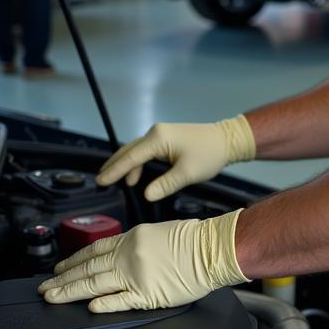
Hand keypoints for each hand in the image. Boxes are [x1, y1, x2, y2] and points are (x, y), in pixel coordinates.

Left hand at [37, 210, 247, 312]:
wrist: (215, 248)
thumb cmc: (195, 239)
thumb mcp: (159, 231)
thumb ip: (136, 243)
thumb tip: (118, 255)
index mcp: (133, 238)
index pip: (94, 250)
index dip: (73, 260)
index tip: (59, 268)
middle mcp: (131, 254)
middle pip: (88, 268)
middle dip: (62, 279)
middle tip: (45, 287)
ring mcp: (137, 275)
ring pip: (95, 283)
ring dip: (70, 291)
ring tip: (53, 297)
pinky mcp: (148, 293)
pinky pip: (120, 300)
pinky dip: (103, 303)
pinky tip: (88, 306)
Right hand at [96, 116, 255, 201]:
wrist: (228, 139)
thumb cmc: (209, 154)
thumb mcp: (187, 173)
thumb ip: (165, 185)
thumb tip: (146, 195)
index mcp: (158, 138)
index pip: (131, 157)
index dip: (115, 171)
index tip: (100, 182)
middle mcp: (156, 133)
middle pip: (128, 151)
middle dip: (114, 165)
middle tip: (100, 181)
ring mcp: (161, 134)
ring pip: (136, 150)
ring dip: (126, 165)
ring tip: (115, 181)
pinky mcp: (166, 138)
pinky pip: (145, 150)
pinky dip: (137, 162)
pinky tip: (135, 176)